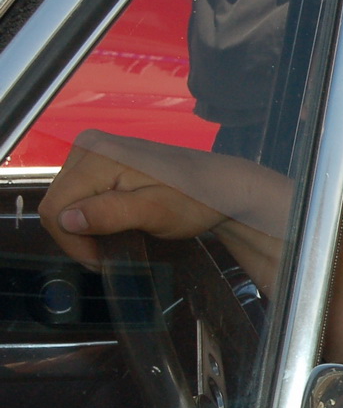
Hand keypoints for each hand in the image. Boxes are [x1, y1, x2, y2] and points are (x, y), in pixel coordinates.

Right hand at [41, 135, 229, 267]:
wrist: (222, 186)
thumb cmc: (195, 200)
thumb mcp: (155, 212)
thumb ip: (111, 213)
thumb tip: (67, 219)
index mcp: (97, 155)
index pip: (55, 207)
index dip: (72, 241)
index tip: (101, 261)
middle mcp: (88, 146)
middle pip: (58, 202)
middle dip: (78, 235)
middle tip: (109, 256)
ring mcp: (95, 150)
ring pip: (67, 199)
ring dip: (84, 227)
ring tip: (115, 241)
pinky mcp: (103, 158)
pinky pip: (81, 192)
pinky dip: (92, 214)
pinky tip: (114, 224)